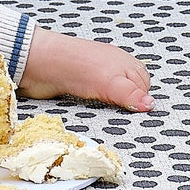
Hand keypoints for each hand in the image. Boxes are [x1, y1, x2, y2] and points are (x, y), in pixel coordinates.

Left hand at [18, 27, 153, 110]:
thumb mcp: (109, 81)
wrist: (38, 63)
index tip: (144, 122)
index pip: (144, 89)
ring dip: (114, 114)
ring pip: (115, 103)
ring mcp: (97, 80)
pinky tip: (96, 118)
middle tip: (129, 125)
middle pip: (131, 96)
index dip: (143, 104)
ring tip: (113, 123)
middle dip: (130, 109)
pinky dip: (99, 113)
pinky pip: (98, 106)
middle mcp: (112, 71)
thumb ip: (130, 94)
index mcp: (124, 63)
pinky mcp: (83, 90)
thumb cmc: (74, 64)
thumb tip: (152, 105)